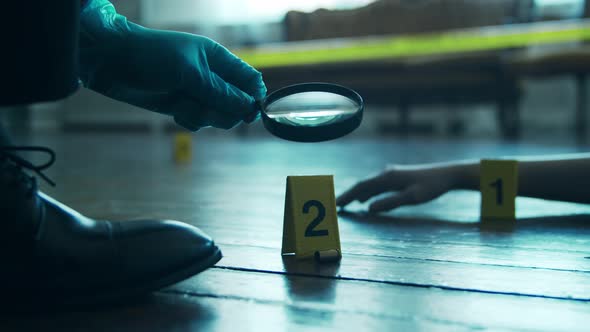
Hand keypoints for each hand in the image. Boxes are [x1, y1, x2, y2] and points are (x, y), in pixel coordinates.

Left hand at [79, 0, 266, 130]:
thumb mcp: (189, 73)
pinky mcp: (182, 106)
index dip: (253, 97)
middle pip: (236, 103)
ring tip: (183, 105)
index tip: (248, 112)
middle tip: (205, 106)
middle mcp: (211, 76)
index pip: (248, 79)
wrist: (111, 63)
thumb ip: (220, 92)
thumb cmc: (150, 57)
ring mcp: (197, 93)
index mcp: (217, 58)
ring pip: (217, 115)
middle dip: (223, 110)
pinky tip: (175, 111)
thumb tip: (248, 107)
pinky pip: (199, 121)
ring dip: (203, 115)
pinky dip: (189, 120)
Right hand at [336, 164, 458, 212]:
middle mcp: (386, 173)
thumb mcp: (412, 197)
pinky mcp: (397, 177)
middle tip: (337, 206)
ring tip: (347, 203)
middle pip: (363, 184)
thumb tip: (369, 208)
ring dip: (357, 194)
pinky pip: (376, 185)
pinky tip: (366, 199)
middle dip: (349, 195)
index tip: (337, 204)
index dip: (348, 195)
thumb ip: (390, 202)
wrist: (447, 174)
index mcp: (388, 177)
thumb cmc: (431, 187)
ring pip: (369, 184)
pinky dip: (367, 192)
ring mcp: (391, 174)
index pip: (362, 187)